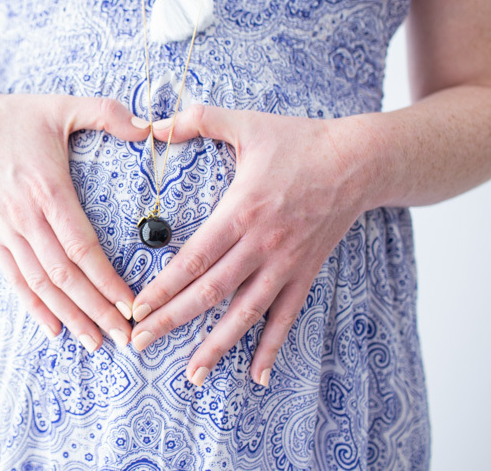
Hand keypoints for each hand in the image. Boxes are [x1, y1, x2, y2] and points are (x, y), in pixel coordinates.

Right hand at [0, 85, 152, 350]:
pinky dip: (34, 306)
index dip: (107, 280)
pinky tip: (55, 328)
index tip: (132, 304)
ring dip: (69, 316)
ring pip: (40, 284)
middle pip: (64, 275)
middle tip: (126, 337)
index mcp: (47, 189)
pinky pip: (15, 278)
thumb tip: (151, 127)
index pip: (81, 246)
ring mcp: (6, 230)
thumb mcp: (63, 105)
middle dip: (96, 310)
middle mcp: (25, 217)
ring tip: (96, 342)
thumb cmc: (17, 116)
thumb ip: (107, 113)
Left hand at [128, 104, 365, 386]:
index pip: (194, 259)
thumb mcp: (246, 122)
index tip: (136, 308)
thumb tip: (152, 123)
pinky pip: (286, 316)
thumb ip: (197, 120)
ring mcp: (286, 264)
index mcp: (242, 211)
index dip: (163, 287)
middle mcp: (262, 245)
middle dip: (172, 321)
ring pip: (246, 313)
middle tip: (139, 343)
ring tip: (191, 375)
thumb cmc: (298, 140)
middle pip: (210, 292)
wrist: (360, 160)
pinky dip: (271, 347)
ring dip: (216, 346)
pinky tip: (256, 375)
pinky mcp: (305, 273)